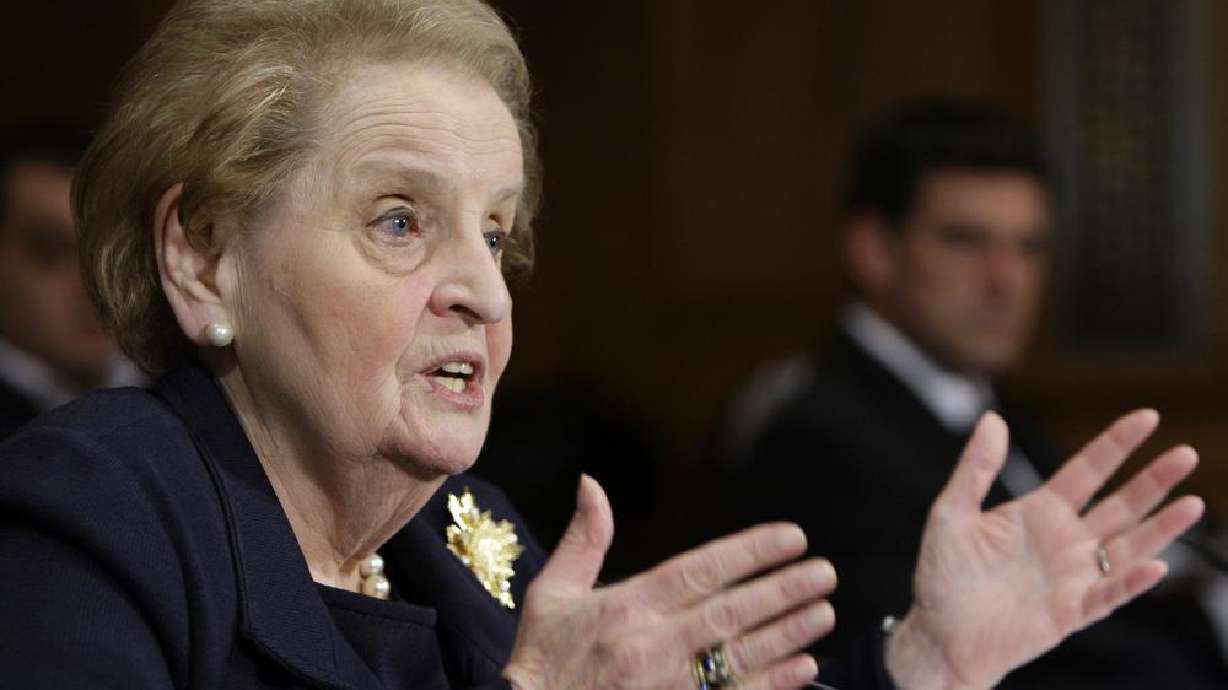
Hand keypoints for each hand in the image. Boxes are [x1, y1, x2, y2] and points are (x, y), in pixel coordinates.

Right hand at [504, 476, 835, 689]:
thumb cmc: (543, 661)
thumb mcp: (551, 595)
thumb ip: (583, 540)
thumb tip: (591, 483)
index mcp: (624, 608)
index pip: (698, 570)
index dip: (748, 552)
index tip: (790, 536)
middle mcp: (649, 646)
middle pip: (728, 612)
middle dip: (781, 590)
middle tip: (824, 571)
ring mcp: (664, 688)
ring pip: (738, 657)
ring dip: (786, 634)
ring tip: (824, 612)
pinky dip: (772, 684)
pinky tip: (804, 668)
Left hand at [886, 410, 1203, 689]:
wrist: (940, 634)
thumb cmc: (943, 575)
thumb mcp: (951, 513)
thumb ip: (975, 469)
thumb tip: (992, 419)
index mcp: (1039, 511)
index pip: (1087, 470)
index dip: (1117, 444)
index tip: (1148, 418)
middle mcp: (1065, 540)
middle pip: (1120, 504)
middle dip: (1153, 480)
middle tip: (1186, 454)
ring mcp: (1073, 575)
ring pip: (1128, 546)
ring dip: (1160, 527)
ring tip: (1193, 503)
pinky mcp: (1072, 611)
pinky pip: (1110, 594)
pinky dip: (1131, 581)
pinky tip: (1154, 565)